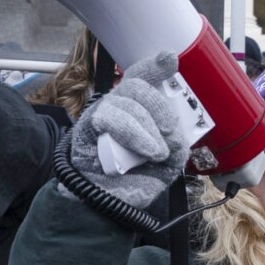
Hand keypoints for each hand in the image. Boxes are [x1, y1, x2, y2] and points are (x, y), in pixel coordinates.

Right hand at [68, 48, 193, 204]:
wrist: (107, 205)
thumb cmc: (133, 180)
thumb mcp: (166, 163)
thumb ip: (175, 145)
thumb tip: (176, 135)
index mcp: (138, 110)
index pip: (142, 78)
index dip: (154, 66)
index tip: (169, 59)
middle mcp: (118, 106)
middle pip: (137, 85)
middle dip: (159, 106)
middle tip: (170, 133)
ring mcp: (102, 115)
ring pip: (126, 100)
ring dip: (148, 126)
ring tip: (158, 152)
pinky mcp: (88, 128)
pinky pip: (110, 118)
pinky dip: (133, 132)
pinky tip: (147, 149)